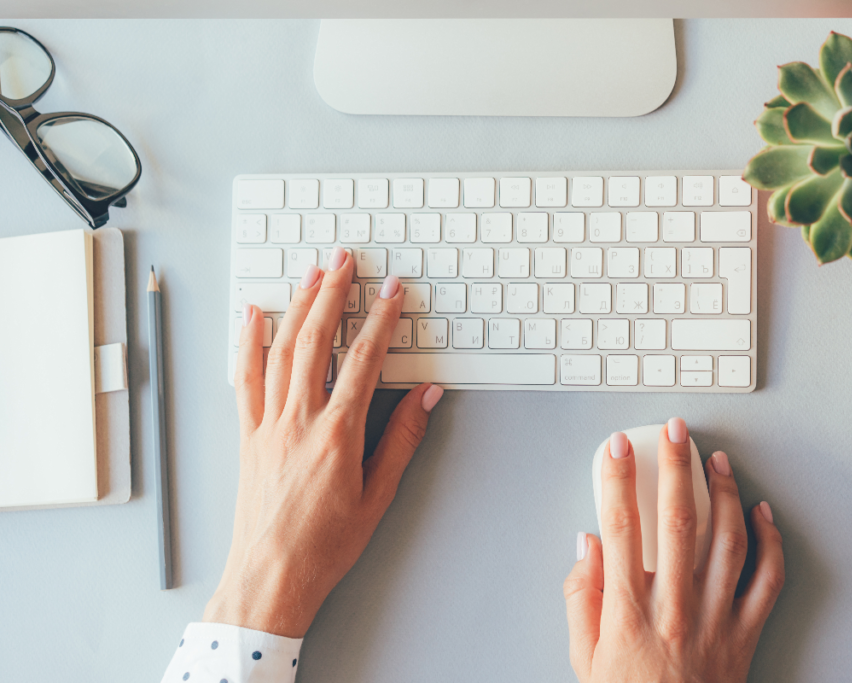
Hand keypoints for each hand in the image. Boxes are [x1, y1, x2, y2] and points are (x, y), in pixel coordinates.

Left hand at [205, 251, 443, 637]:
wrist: (270, 577)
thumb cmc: (325, 545)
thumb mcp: (378, 497)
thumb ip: (402, 440)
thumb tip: (426, 397)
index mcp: (337, 435)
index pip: (363, 361)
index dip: (381, 320)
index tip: (392, 291)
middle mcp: (298, 420)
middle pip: (315, 341)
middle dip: (332, 293)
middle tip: (345, 260)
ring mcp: (267, 424)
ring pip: (280, 350)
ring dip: (297, 306)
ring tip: (311, 274)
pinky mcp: (247, 435)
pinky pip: (244, 378)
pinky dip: (249, 342)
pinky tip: (254, 316)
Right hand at [563, 419, 783, 682]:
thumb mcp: (583, 659)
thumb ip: (581, 598)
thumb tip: (588, 545)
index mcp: (628, 613)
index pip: (621, 528)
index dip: (617, 480)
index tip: (616, 449)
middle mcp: (675, 609)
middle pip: (677, 521)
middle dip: (675, 465)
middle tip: (674, 431)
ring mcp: (716, 619)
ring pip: (727, 541)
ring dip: (724, 492)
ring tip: (717, 461)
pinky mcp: (746, 634)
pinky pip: (767, 580)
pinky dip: (770, 541)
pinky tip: (762, 513)